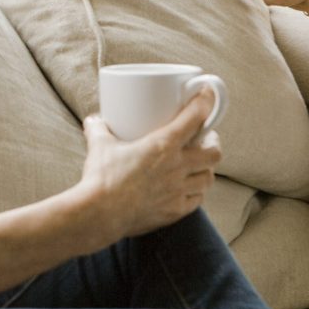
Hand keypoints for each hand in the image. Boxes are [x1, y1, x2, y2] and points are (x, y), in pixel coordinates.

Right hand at [78, 89, 221, 241]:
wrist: (99, 215)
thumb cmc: (101, 178)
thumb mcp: (99, 146)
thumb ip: (98, 129)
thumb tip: (94, 120)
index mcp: (163, 145)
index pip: (195, 117)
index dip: (206, 102)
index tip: (208, 94)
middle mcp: (177, 167)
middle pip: (214, 151)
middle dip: (213, 142)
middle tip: (204, 137)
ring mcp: (178, 191)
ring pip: (208, 177)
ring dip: (206, 168)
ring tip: (197, 164)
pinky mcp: (174, 211)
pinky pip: (197, 200)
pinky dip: (196, 192)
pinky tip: (188, 188)